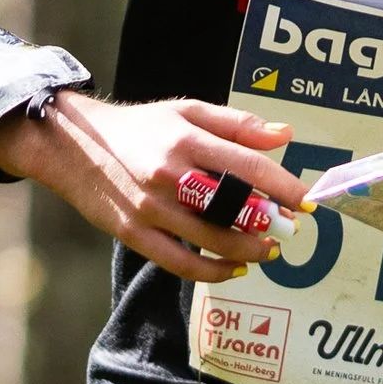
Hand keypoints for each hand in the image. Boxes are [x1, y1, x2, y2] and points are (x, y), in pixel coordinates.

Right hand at [0, 93, 306, 281]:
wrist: (72, 145)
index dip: (285, 187)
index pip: (248, 166)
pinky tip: (235, 269)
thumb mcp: (186, 111)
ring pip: (211, 240)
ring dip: (249, 250)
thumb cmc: (138, 128)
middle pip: (233, 207)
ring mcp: (150, 209)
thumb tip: (283, 135)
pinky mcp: (134, 234)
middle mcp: (169, 175)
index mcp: (185, 140)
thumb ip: (237, 124)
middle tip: (290, 227)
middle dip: (270, 222)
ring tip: (269, 249)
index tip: (310, 201)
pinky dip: (213, 272)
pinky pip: (181, 263)